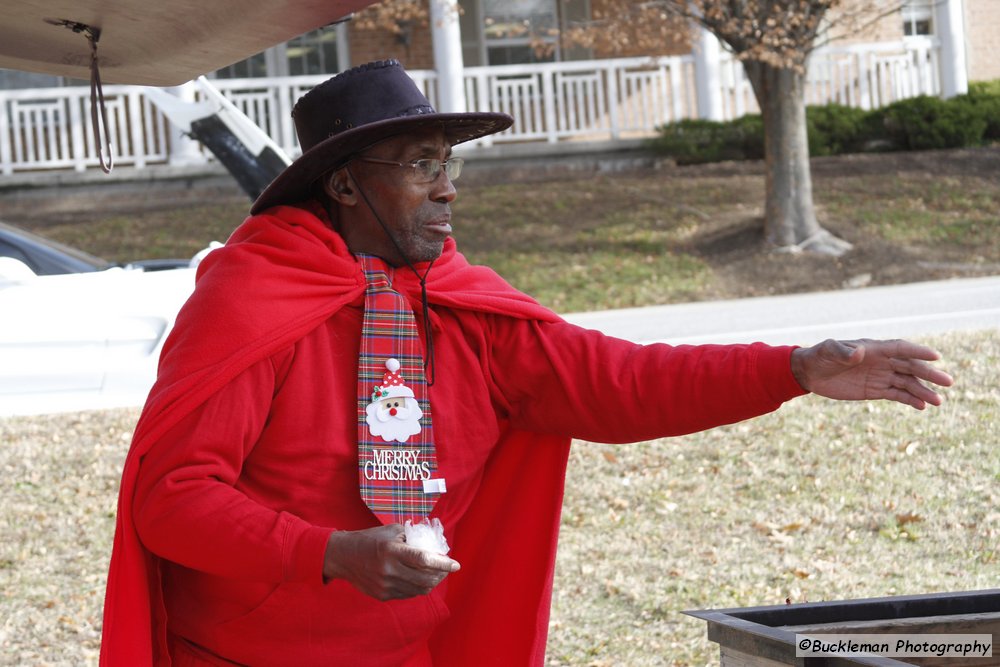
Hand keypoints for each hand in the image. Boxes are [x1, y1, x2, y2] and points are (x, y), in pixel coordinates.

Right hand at [323, 524, 459, 600]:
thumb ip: (413, 536)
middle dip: (441, 575)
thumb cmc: (370, 539)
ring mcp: (385, 585)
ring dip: (431, 583)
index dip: (443, 563)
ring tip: (436, 574)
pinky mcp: (382, 595)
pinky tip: (419, 579)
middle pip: (425, 580)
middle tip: (447, 569)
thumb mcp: (392, 531)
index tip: (456, 564)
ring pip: (418, 590)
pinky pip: (407, 594)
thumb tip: (435, 545)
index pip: (424, 559)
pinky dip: (417, 587)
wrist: (343, 556)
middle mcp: (389, 570)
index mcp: (392, 550)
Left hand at [790, 339, 953, 409]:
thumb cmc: (819, 356)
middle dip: (929, 374)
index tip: (936, 357)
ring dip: (923, 391)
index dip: (918, 352)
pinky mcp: (875, 390)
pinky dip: (910, 399)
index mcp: (873, 348)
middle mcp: (881, 361)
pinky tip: (922, 406)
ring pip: (907, 383)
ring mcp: (880, 376)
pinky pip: (896, 394)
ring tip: (937, 402)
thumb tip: (859, 353)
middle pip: (910, 366)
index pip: (900, 348)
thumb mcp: (828, 351)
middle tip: (948, 382)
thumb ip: (843, 352)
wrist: (810, 372)